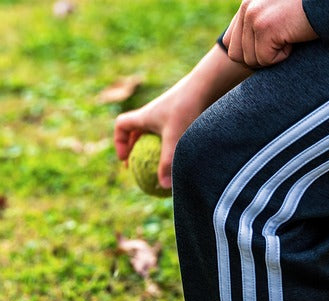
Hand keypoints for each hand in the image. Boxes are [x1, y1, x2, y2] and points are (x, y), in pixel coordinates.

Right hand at [114, 47, 251, 188]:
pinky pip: (171, 131)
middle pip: (136, 130)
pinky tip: (183, 156)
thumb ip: (167, 163)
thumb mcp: (175, 139)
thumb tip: (162, 187)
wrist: (208, 84)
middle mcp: (154, 112)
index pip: (122, 125)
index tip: (125, 158)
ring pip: (155, 131)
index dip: (119, 142)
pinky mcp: (183, 113)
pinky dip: (171, 143)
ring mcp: (168, 112)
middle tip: (139, 166)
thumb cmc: (187, 108)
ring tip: (162, 164)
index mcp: (145, 115)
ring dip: (154, 146)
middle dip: (135, 148)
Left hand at [221, 0, 317, 68]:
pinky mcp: (264, 27)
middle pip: (236, 54)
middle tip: (281, 45)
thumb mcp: (277, 15)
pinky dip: (284, 56)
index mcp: (247, 4)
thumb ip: (258, 26)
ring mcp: (253, 16)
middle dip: (259, 58)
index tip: (270, 46)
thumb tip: (241, 56)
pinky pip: (266, 60)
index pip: (230, 41)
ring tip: (290, 36)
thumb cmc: (309, 12)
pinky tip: (295, 38)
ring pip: (250, 60)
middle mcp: (246, 7)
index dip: (249, 52)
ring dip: (273, 56)